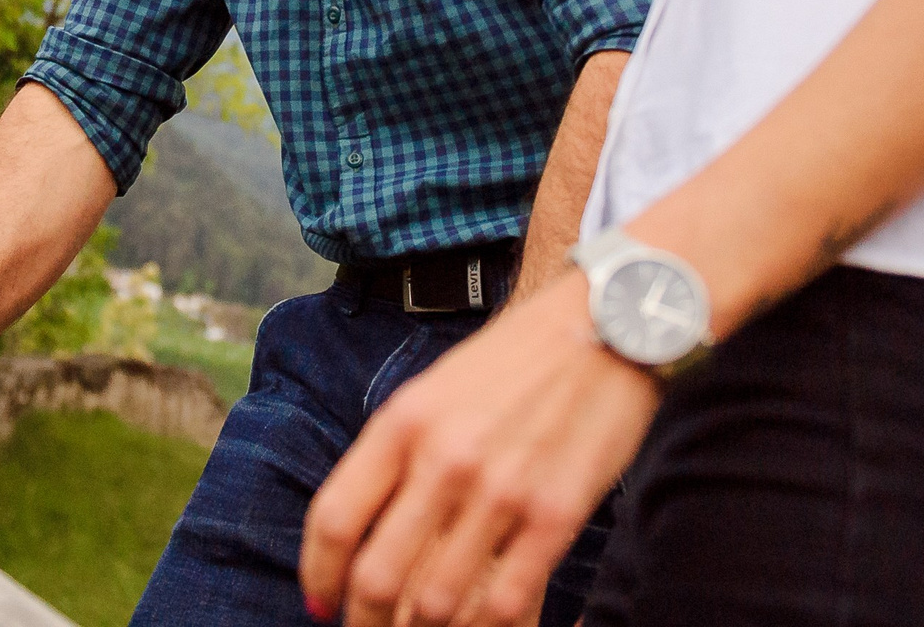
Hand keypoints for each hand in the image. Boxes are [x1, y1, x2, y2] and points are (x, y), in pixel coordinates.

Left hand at [299, 271, 658, 625]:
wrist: (605, 326)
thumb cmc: (514, 362)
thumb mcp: (433, 391)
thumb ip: (396, 454)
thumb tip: (360, 531)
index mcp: (403, 422)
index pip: (334, 519)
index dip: (318, 574)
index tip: (320, 602)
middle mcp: (445, 458)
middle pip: (377, 575)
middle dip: (363, 620)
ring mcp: (502, 491)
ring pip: (437, 602)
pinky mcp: (555, 516)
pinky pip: (505, 602)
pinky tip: (475, 626)